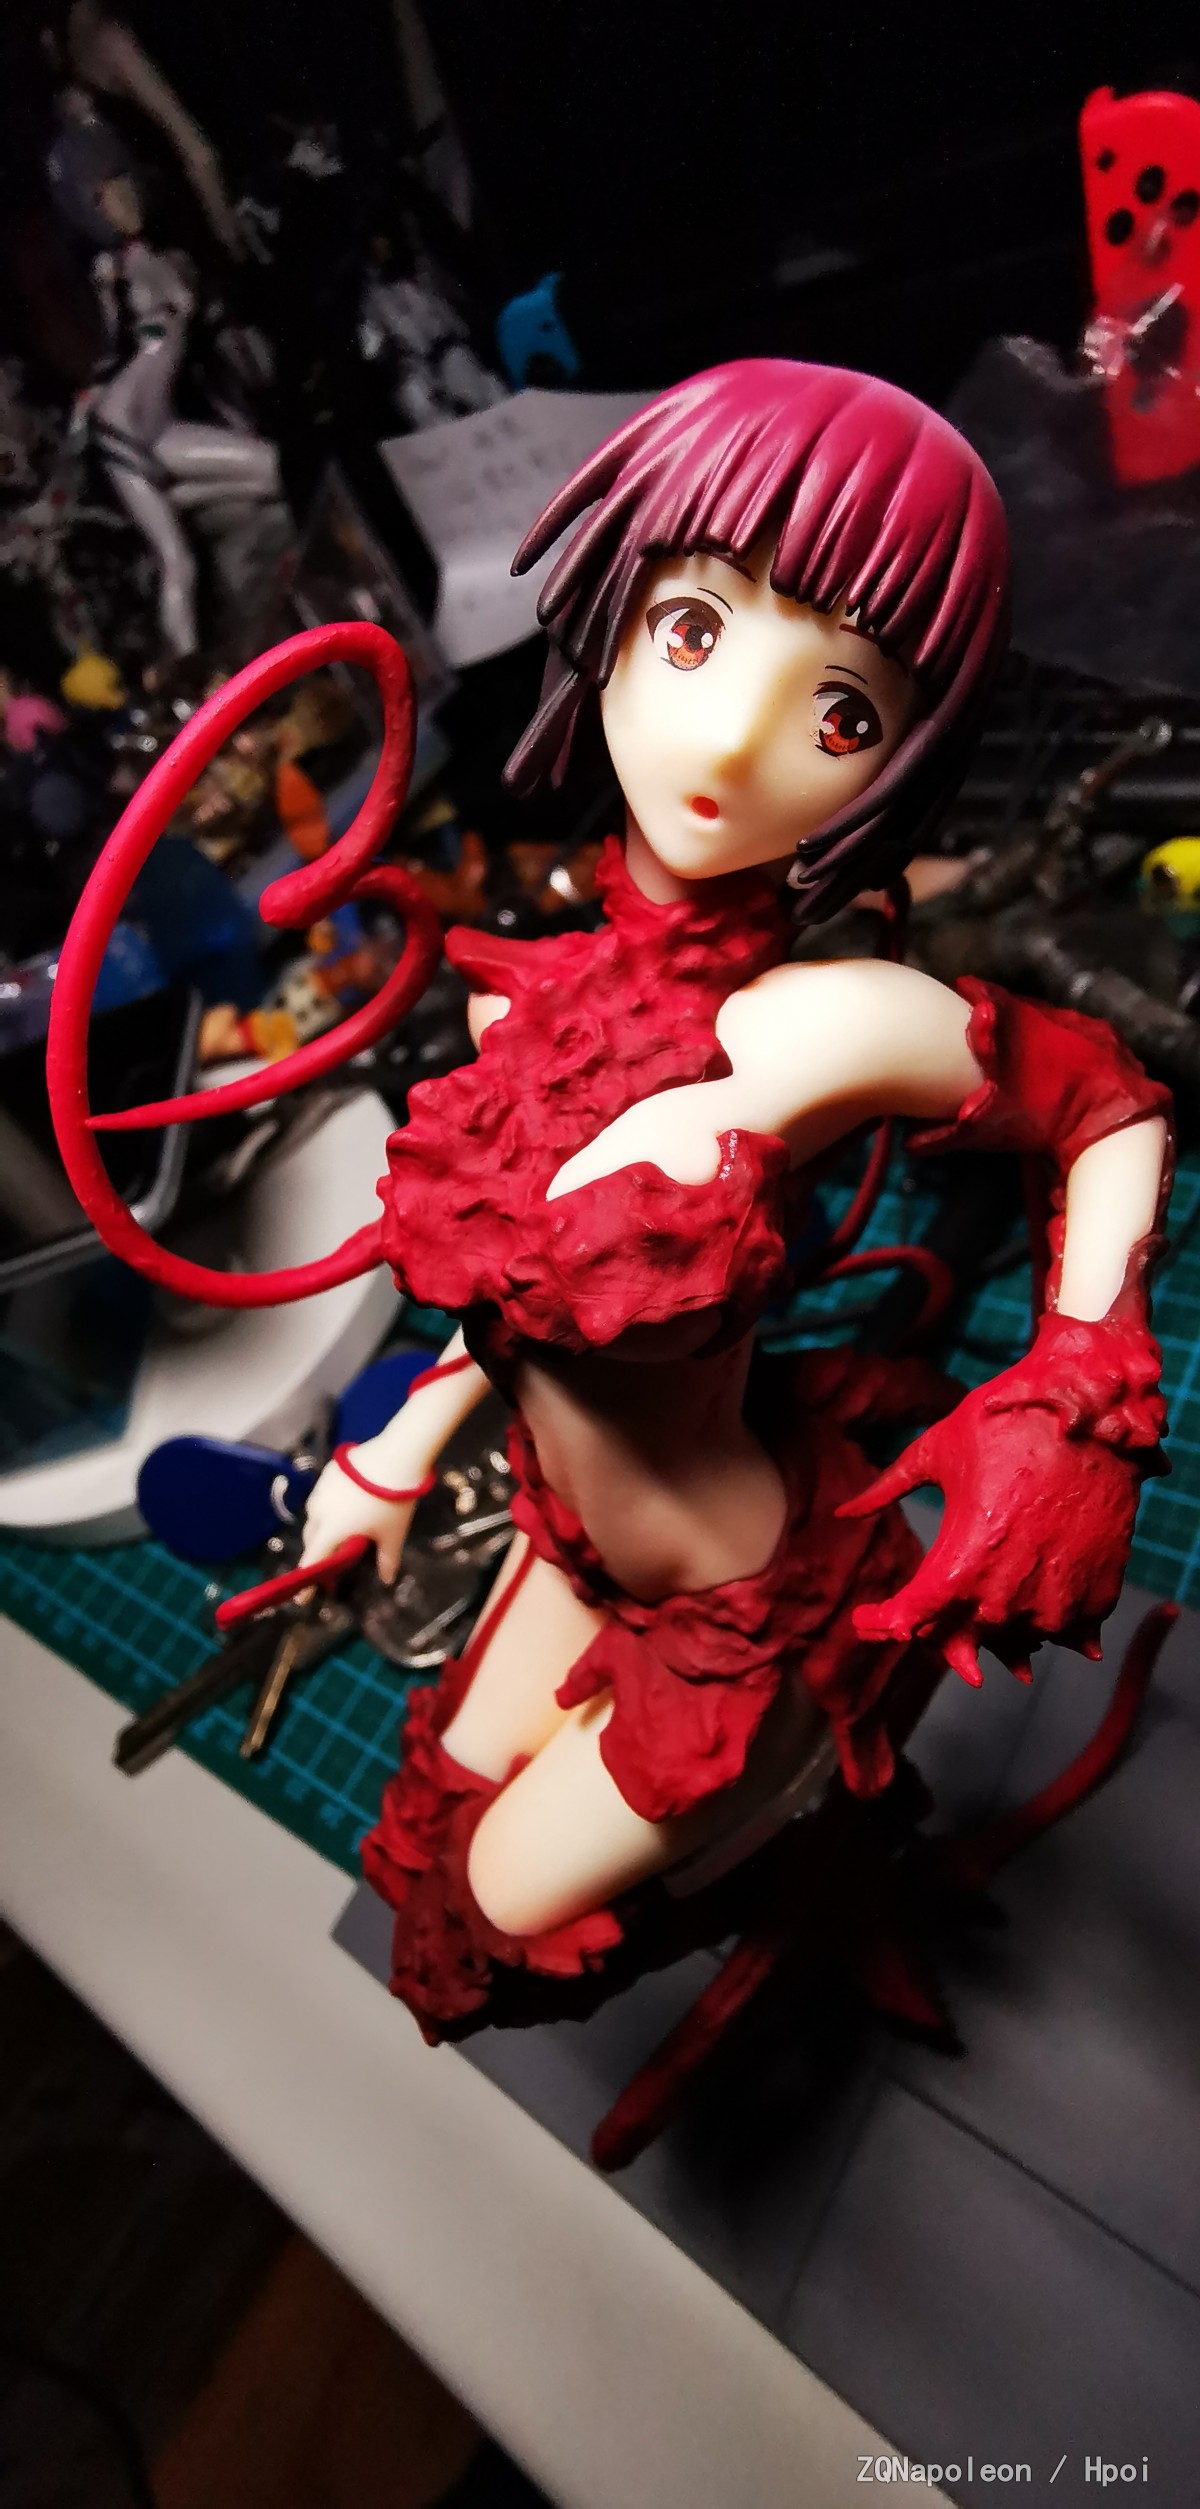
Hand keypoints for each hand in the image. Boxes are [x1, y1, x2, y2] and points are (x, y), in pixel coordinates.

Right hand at [300, 1450, 415, 1584]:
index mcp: (331, 1530)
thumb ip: (387, 1559)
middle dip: (318, 1551)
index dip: (307, 1581)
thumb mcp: (393, 1534)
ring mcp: (321, 1488)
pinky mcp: (328, 1472)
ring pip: (315, 1515)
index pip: (312, 1561)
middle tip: (333, 1558)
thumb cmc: (392, 1502)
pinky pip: (322, 1495)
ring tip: (342, 1529)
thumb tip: (387, 1580)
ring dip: (322, 1527)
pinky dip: (329, 1505)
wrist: (395, 1456)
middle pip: (312, 1538)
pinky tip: (346, 1503)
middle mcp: (319, 1511)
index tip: (302, 1597)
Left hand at [835, 1314, 1165, 1686]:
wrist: (1092, 1409)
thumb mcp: (934, 1451)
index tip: (867, 1618)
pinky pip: (1066, 1635)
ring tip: (983, 1612)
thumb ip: (886, 1489)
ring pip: (1015, 1643)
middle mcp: (1006, 1597)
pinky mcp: (1098, 1596)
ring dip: (997, 1633)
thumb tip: (844, 1511)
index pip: (911, 1621)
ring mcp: (1057, 1602)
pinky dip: (1048, 1624)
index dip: (882, 1621)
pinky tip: (1034, 1609)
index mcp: (960, 1566)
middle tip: (920, 1618)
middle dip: (936, 1631)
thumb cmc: (1005, 1423)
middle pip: (960, 1641)